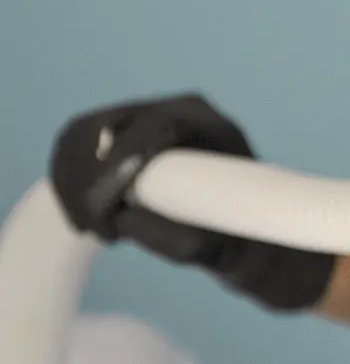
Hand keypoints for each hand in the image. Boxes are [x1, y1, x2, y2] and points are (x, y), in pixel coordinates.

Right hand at [50, 94, 336, 312]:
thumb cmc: (252, 245)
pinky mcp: (130, 143)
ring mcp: (151, 122)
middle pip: (103, 125)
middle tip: (89, 226)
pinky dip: (73, 180)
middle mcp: (178, 111)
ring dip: (72, 179)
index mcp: (209, 123)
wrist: (262, 243)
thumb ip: (182, 240)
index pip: (147, 126)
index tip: (104, 211)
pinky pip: (84, 150)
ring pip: (84, 135)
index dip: (116, 165)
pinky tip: (85, 217)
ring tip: (89, 227)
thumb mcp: (226, 252)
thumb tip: (124, 219)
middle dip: (84, 175)